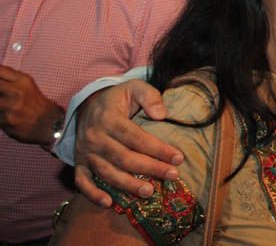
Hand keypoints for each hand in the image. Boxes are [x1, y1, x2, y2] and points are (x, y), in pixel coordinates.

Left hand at [0, 64, 62, 144]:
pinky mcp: (6, 121)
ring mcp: (12, 107)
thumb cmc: (34, 103)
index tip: (0, 84)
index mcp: (23, 80)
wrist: (49, 124)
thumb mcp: (26, 85)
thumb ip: (8, 77)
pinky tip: (4, 115)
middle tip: (2, 95)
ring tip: (4, 105)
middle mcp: (18, 92)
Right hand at [74, 79, 183, 206]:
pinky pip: (82, 181)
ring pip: (107, 172)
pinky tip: (109, 203)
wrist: (88, 105)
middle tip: (173, 175)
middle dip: (151, 168)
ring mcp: (86, 152)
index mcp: (109, 118)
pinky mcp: (80, 162)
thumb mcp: (135, 87)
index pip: (137, 138)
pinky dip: (92, 194)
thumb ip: (150, 96)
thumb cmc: (118, 98)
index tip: (178, 157)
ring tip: (150, 192)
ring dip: (128, 185)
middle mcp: (95, 137)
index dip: (158, 149)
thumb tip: (161, 114)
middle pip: (125, 158)